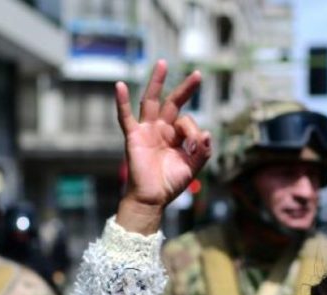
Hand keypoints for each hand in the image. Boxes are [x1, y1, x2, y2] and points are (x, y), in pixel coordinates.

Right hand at [115, 60, 211, 234]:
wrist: (152, 199)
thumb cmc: (170, 184)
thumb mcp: (193, 167)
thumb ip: (203, 151)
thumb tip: (207, 133)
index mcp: (176, 136)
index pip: (188, 121)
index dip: (193, 130)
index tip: (194, 145)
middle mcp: (161, 129)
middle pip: (173, 102)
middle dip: (185, 89)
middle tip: (198, 74)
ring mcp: (146, 130)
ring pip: (151, 101)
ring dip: (157, 82)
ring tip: (163, 63)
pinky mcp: (133, 136)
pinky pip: (125, 117)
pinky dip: (121, 101)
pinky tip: (118, 86)